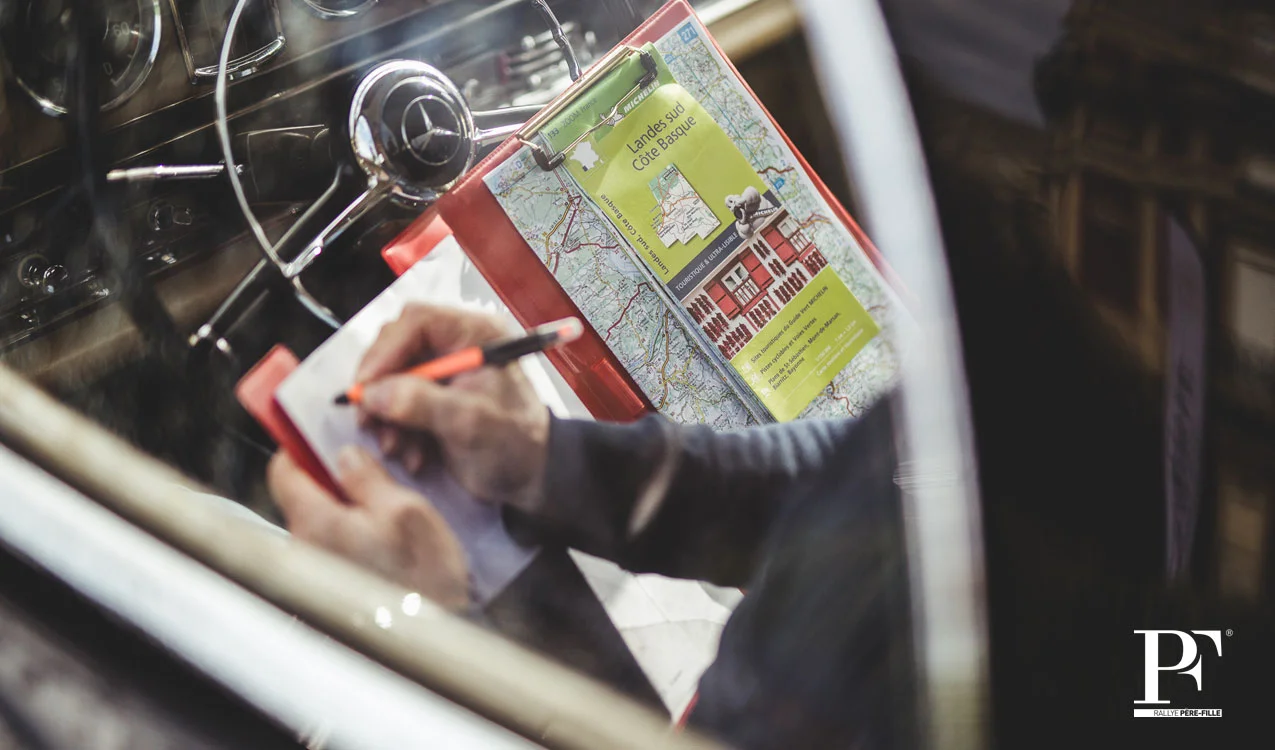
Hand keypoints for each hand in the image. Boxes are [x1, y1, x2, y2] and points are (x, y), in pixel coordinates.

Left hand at [268, 446, 469, 610]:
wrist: (428, 639)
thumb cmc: (421, 580)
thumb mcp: (405, 511)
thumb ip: (368, 478)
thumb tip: (344, 455)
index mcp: (315, 521)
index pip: (282, 470)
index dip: (300, 446)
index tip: (321, 434)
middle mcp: (303, 548)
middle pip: (302, 494)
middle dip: (331, 475)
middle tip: (370, 468)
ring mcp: (314, 571)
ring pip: (319, 519)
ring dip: (345, 505)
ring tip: (386, 505)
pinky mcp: (329, 587)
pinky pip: (331, 543)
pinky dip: (352, 530)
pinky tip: (384, 536)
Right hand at [356, 303, 550, 511]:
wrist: (532, 477)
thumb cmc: (516, 443)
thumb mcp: (469, 422)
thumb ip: (421, 404)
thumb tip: (374, 394)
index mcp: (475, 335)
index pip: (417, 322)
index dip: (386, 350)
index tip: (367, 385)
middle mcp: (456, 346)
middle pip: (397, 348)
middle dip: (380, 387)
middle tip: (368, 418)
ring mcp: (444, 372)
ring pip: (392, 379)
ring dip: (386, 415)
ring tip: (395, 446)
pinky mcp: (434, 398)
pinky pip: (398, 404)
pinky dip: (397, 429)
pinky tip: (411, 454)